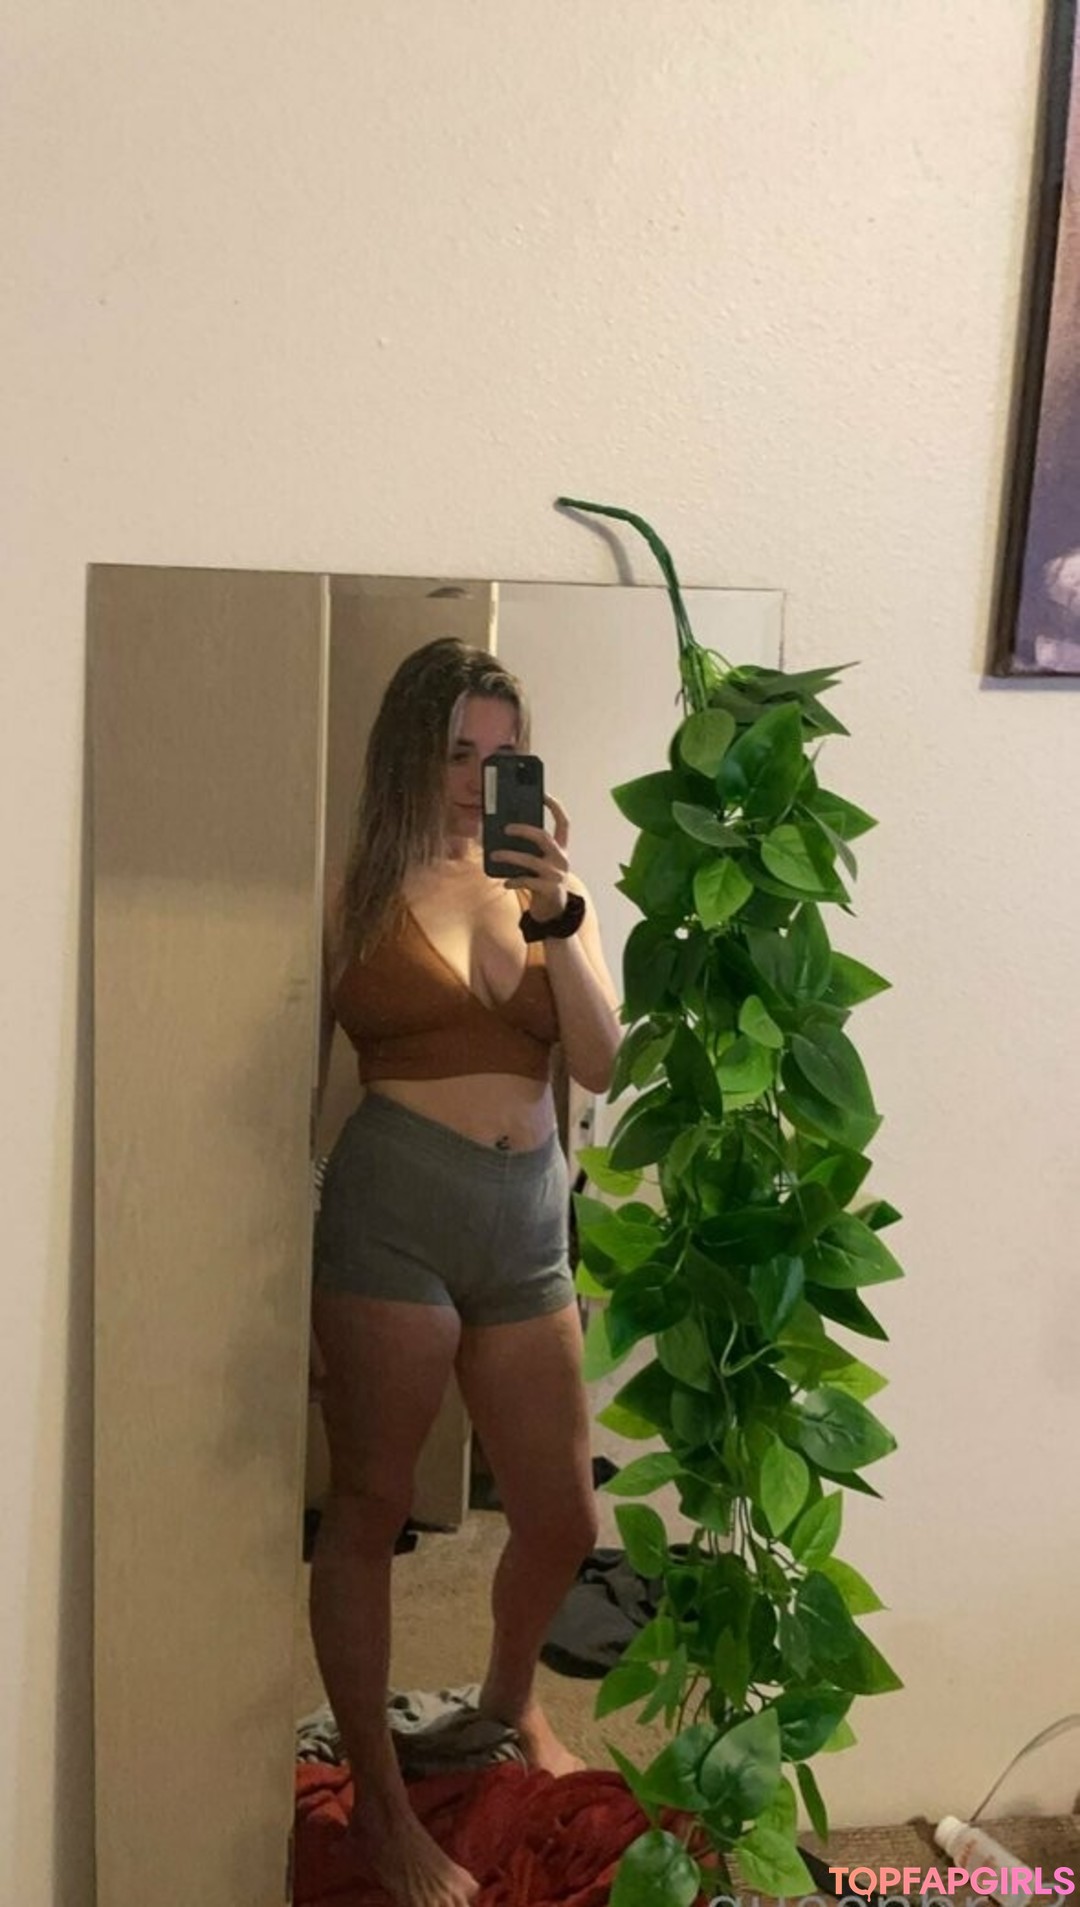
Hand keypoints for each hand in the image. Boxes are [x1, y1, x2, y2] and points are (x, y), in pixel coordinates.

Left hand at [491, 794, 570, 921]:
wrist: (553, 912)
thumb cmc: (542, 882)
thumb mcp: (540, 863)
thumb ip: (530, 850)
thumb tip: (504, 833)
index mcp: (561, 849)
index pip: (563, 823)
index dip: (555, 807)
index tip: (543, 794)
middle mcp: (561, 860)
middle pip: (544, 838)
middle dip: (524, 830)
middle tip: (506, 828)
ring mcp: (556, 875)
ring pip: (530, 860)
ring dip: (510, 856)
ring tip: (494, 855)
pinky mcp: (548, 889)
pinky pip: (527, 881)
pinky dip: (513, 881)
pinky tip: (505, 882)